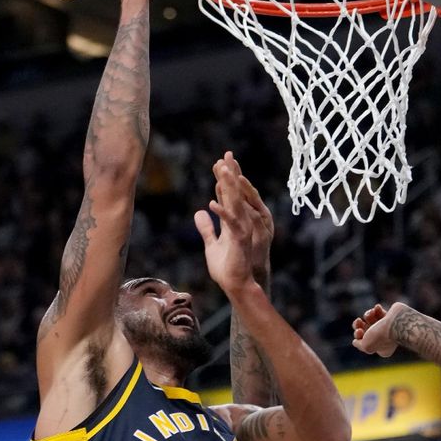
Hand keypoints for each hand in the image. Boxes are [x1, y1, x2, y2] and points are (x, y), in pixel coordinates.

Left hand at [195, 163, 254, 296]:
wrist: (236, 285)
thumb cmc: (226, 267)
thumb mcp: (211, 244)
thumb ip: (206, 228)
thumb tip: (199, 212)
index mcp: (233, 221)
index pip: (228, 195)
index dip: (224, 179)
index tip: (220, 161)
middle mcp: (239, 221)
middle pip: (233, 193)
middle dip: (229, 174)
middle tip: (226, 155)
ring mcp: (241, 229)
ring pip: (235, 202)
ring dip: (228, 186)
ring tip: (222, 169)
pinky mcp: (239, 240)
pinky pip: (230, 223)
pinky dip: (222, 213)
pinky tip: (211, 203)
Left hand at [351, 303, 405, 356]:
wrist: (398, 321)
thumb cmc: (382, 335)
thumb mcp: (366, 346)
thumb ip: (359, 345)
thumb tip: (355, 342)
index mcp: (380, 348)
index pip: (363, 342)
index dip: (358, 335)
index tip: (359, 331)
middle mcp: (384, 339)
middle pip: (365, 331)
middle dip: (359, 324)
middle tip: (359, 320)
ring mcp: (387, 328)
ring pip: (371, 320)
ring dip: (368, 314)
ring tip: (371, 312)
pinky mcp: (391, 317)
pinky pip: (379, 312)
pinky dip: (376, 309)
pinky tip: (377, 308)